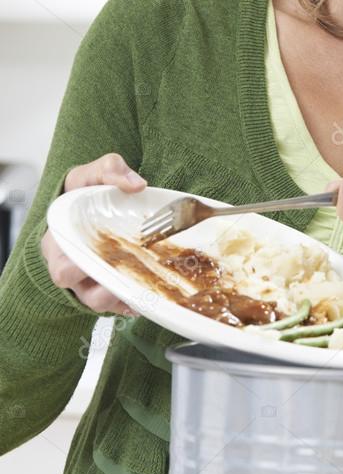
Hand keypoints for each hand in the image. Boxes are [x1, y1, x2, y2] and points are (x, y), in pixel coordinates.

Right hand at [41, 152, 146, 315]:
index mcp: (59, 245)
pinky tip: (152, 296)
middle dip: (103, 290)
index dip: (74, 269)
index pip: (61, 267)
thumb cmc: (84, 195)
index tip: (94, 259)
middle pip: (86, 293)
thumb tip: (136, 184)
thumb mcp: (89, 175)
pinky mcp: (112, 288)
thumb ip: (108, 169)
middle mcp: (73, 269)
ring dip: (123, 298)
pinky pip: (122, 304)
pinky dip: (136, 302)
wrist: (94, 208)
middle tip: (126, 277)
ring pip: (103, 303)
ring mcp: (92, 282)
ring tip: (144, 291)